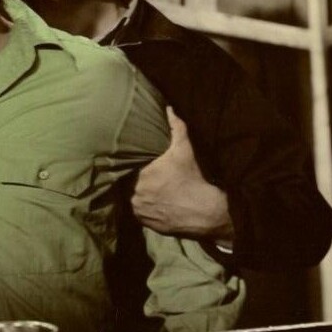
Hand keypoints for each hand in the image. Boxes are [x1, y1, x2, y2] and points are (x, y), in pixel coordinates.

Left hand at [132, 108, 233, 244]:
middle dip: (133, 181)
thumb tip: (169, 108)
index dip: (131, 167)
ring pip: (131, 200)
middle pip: (127, 184)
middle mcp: (134, 194)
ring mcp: (139, 210)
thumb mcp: (184, 150)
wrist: (205, 211)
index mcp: (139, 175)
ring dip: (136, 195)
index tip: (136, 165)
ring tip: (146, 191)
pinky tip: (152, 203)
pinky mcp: (146, 223)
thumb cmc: (193, 178)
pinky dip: (143, 209)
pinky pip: (139, 214)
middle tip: (143, 178)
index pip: (126, 169)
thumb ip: (176, 127)